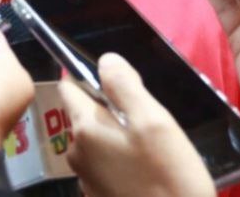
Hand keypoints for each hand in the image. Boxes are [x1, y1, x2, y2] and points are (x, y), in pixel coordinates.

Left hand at [60, 54, 214, 196]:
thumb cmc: (169, 176)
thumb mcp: (155, 122)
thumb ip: (125, 86)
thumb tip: (104, 60)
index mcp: (85, 128)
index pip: (70, 88)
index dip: (90, 79)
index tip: (119, 85)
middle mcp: (77, 153)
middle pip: (85, 115)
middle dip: (110, 110)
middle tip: (147, 120)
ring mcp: (86, 180)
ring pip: (97, 142)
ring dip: (117, 138)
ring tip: (151, 147)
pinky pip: (106, 167)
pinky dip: (122, 162)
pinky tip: (147, 171)